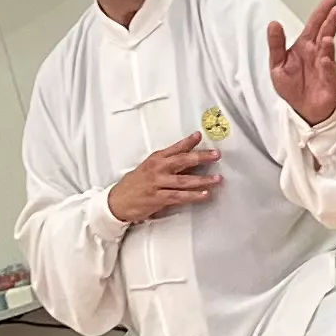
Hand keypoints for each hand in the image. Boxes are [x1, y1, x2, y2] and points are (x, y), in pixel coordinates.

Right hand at [109, 134, 224, 223]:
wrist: (118, 200)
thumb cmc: (136, 183)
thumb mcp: (150, 166)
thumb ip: (169, 160)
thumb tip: (189, 153)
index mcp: (156, 159)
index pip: (175, 148)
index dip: (188, 141)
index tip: (200, 135)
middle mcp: (157, 169)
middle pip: (182, 161)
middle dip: (201, 157)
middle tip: (216, 155)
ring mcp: (158, 184)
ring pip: (184, 181)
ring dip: (203, 180)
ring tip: (217, 178)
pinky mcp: (158, 199)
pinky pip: (179, 196)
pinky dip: (193, 196)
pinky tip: (204, 194)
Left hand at [266, 0, 335, 126]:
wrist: (304, 110)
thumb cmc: (292, 87)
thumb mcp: (277, 64)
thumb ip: (276, 44)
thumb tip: (273, 24)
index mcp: (305, 46)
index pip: (315, 24)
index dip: (322, 11)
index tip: (332, 0)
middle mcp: (318, 53)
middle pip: (325, 32)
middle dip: (331, 20)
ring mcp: (326, 66)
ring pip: (328, 51)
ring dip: (329, 43)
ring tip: (328, 36)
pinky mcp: (331, 81)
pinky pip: (329, 72)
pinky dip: (328, 65)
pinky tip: (325, 60)